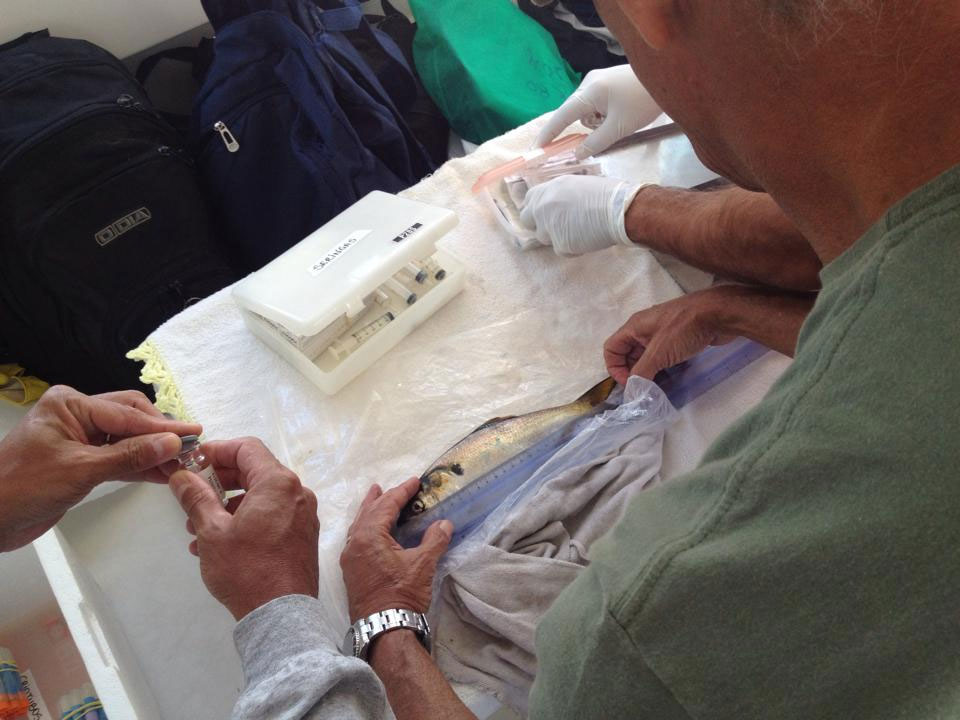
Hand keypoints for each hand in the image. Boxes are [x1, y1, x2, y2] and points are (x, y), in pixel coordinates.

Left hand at [0, 386, 199, 550]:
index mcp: (71, 405)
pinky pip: (118, 458)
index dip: (163, 427)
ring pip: (127, 439)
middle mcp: (77, 415)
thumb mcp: (82, 470)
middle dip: (160, 435)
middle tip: (191, 449)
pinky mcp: (81, 461)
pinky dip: (138, 465)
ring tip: (182, 464)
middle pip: (131, 418)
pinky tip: (162, 474)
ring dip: (152, 452)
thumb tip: (173, 444)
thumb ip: (130, 456)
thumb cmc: (23, 487)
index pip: (128, 413)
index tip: (195, 434)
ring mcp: (79, 438)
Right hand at [170, 437, 318, 620]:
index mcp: (279, 483)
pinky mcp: (302, 535)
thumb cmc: (246, 569)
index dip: (217, 451)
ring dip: (227, 505)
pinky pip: (271, 515)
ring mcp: (303, 515)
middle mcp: (297, 493)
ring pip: (260, 497)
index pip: (247, 448)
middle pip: (254, 471)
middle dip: (219, 482)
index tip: (193, 464)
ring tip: (196, 528)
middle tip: (190, 496)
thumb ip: (196, 497)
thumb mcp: (212, 531)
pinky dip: (245, 520)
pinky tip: (217, 543)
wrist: (281, 615)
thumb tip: (181, 476)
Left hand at [341, 478, 452, 622]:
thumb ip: (435, 539)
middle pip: (368, 512)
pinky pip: (356, 538)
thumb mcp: (423, 565)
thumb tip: (444, 523)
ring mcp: (349, 557)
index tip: (415, 481)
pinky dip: (365, 527)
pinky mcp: (350, 570)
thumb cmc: (402, 594)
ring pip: (359, 525)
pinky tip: (371, 530)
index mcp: (369, 536)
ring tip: (375, 498)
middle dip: (382, 498)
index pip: (386, 506)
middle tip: (391, 487)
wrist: (383, 628)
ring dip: (370, 510)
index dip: (402, 492)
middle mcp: (354, 543)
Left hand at [520, 175, 643, 255]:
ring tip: (579, 231)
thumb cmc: (606, 194)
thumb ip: (559, 195)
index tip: (545, 213)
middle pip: (527, 221)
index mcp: (548, 189)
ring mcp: (549, 227)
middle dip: (540, 224)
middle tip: (557, 227)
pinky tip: (586, 239)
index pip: (528, 200)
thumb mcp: (577, 185)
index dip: (536, 208)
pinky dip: (571, 248)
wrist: (619, 210)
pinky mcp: (560, 244)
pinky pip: (561, 250)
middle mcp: (543, 207)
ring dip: (557, 237)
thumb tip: (556, 205)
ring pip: (544, 238)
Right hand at [535, 64, 661, 159]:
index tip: (536, 148)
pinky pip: (596, 103)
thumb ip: (595, 143)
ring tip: (622, 122)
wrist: (670, 76)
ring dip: (598, 122)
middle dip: (586, 128)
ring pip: (587, 110)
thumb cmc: (644, 102)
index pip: (561, 116)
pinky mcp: (608, 81)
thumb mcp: (619, 128)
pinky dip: (603, 114)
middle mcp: (588, 82)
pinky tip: (622, 114)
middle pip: (575, 113)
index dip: (549, 134)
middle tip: (606, 134)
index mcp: (588, 92)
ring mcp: (598, 80)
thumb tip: (577, 154)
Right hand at [604, 287, 740, 382]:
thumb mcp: (658, 353)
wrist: (719, 314)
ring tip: (656, 388)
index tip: (630, 385)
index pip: (611, 349)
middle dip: (632, 372)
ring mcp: (662, 333)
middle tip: (643, 390)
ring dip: (648, 372)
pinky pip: (662, 356)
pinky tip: (671, 379)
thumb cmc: (685, 329)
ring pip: (646, 356)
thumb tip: (632, 392)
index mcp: (634, 327)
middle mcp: (644, 329)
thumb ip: (641, 373)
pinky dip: (662, 368)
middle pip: (628, 354)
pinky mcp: (677, 338)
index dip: (615, 368)